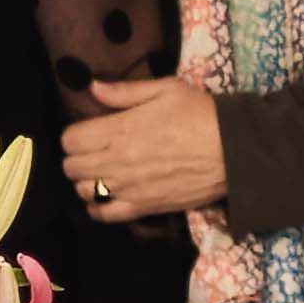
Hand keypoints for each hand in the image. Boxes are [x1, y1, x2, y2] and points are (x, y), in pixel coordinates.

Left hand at [65, 76, 228, 222]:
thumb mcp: (166, 89)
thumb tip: (92, 87)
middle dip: (76, 158)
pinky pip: (105, 215)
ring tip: (99, 173)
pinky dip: (97, 207)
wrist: (233, 151)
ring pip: (83, 191)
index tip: (86, 131)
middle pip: (71, 167)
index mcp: (120, 129)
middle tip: (92, 151)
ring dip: (85, 181)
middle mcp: (117, 161)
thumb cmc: (201, 114)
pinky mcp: (144, 207)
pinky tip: (104, 197)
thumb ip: (125, 91)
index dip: (74, 135)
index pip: (70, 139)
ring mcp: (129, 187)